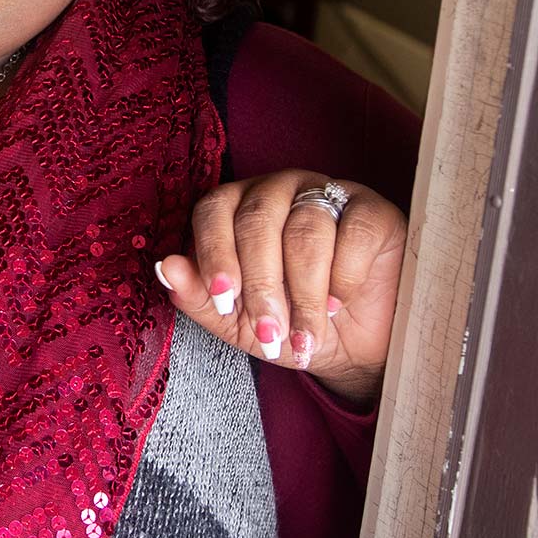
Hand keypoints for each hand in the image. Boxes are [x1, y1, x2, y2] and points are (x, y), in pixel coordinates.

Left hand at [156, 171, 406, 407]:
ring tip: (306, 335)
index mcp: (236, 207)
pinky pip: (355, 232)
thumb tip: (166, 268)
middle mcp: (277, 190)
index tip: (225, 298)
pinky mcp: (372, 211)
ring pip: (306, 228)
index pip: (214, 210)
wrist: (351, 347)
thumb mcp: (236, 321)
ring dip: (305, 293)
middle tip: (271, 333)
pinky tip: (339, 303)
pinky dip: (345, 276)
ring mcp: (326, 194)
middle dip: (262, 285)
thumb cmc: (286, 324)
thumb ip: (199, 296)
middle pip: (258, 220)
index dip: (216, 253)